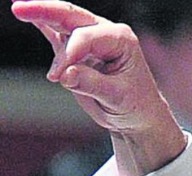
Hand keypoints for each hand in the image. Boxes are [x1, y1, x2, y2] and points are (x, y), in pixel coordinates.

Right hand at [11, 0, 185, 175]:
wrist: (137, 115)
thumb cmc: (135, 104)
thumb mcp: (116, 97)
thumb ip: (91, 83)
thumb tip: (66, 73)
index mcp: (121, 39)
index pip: (86, 37)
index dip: (68, 54)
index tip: (57, 77)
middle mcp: (106, 34)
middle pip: (72, 17)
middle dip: (46, 10)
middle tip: (20, 9)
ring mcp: (91, 40)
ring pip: (62, 22)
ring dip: (40, 14)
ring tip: (19, 8)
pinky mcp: (78, 50)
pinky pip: (58, 33)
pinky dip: (43, 24)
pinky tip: (30, 17)